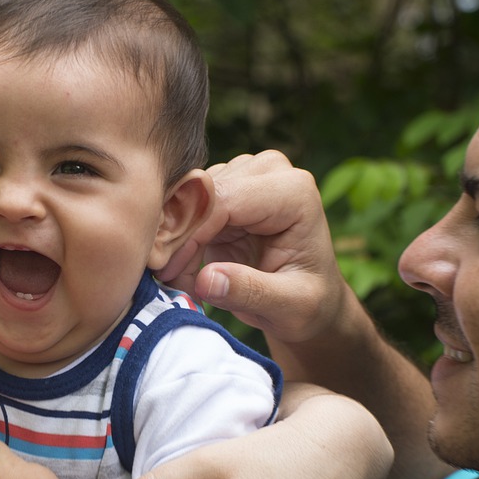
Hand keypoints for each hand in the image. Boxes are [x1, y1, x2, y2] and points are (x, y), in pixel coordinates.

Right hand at [157, 150, 346, 346]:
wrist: (310, 299)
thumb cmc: (308, 302)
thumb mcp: (289, 307)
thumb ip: (250, 292)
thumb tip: (206, 279)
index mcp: (294, 192)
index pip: (225, 200)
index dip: (192, 235)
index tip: (170, 275)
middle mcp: (268, 171)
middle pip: (202, 194)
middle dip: (179, 240)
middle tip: (168, 283)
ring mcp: (244, 174)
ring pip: (187, 198)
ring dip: (175, 242)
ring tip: (180, 282)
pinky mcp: (224, 188)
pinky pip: (184, 207)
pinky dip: (177, 240)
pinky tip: (182, 270)